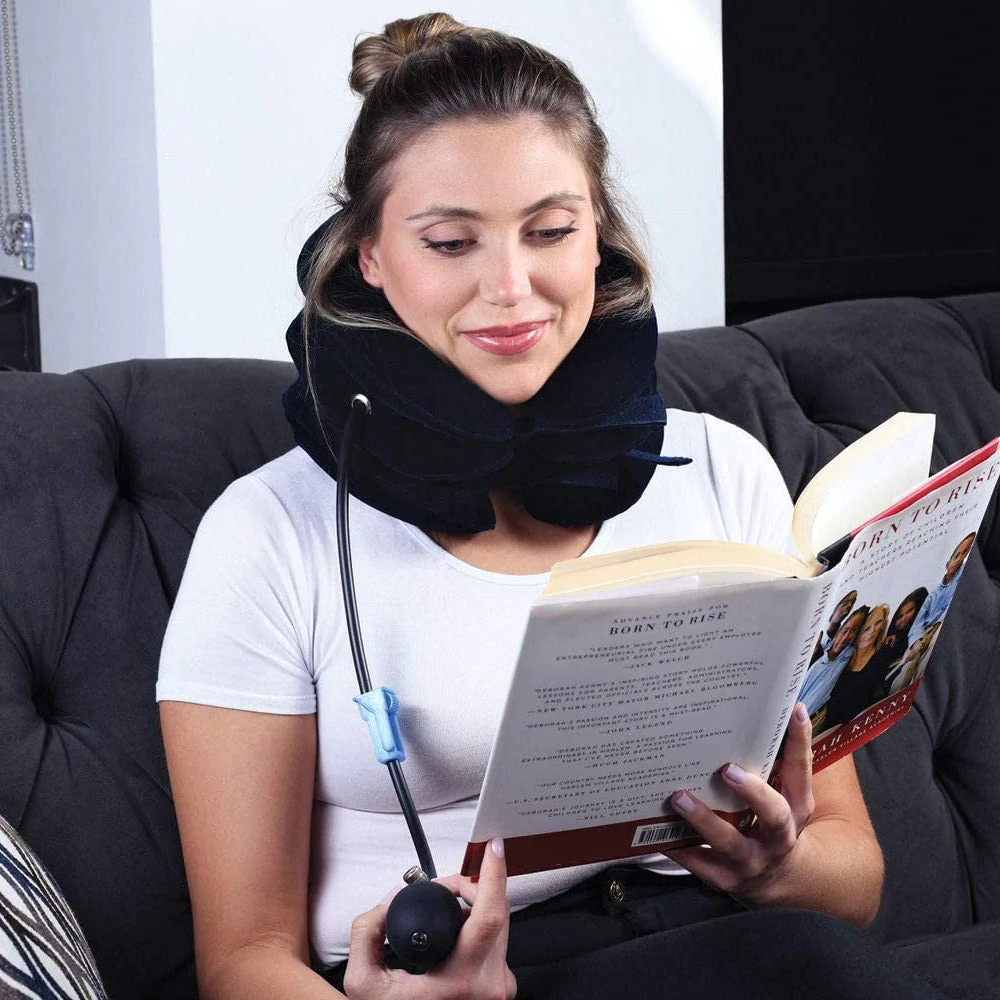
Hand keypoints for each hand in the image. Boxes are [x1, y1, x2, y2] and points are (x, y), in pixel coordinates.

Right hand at [343, 838, 515, 999]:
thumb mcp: (363, 983)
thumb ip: (367, 932)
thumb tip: (391, 902)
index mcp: (462, 980)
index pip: (491, 913)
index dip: (495, 875)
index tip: (493, 848)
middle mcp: (490, 984)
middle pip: (498, 912)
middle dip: (472, 886)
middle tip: (444, 885)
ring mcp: (499, 989)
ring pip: (499, 926)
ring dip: (475, 907)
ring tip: (446, 908)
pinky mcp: (501, 990)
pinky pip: (496, 944)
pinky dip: (478, 929)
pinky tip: (456, 932)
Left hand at [666, 701, 815, 905]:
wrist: (778, 878)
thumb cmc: (773, 820)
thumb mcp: (786, 793)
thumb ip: (779, 757)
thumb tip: (777, 704)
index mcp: (795, 807)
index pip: (801, 770)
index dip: (800, 740)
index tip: (793, 710)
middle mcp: (778, 836)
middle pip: (774, 815)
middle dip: (752, 793)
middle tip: (727, 769)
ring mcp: (751, 860)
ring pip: (729, 843)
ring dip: (703, 820)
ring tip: (678, 797)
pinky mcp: (724, 878)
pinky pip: (698, 863)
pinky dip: (677, 847)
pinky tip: (656, 831)